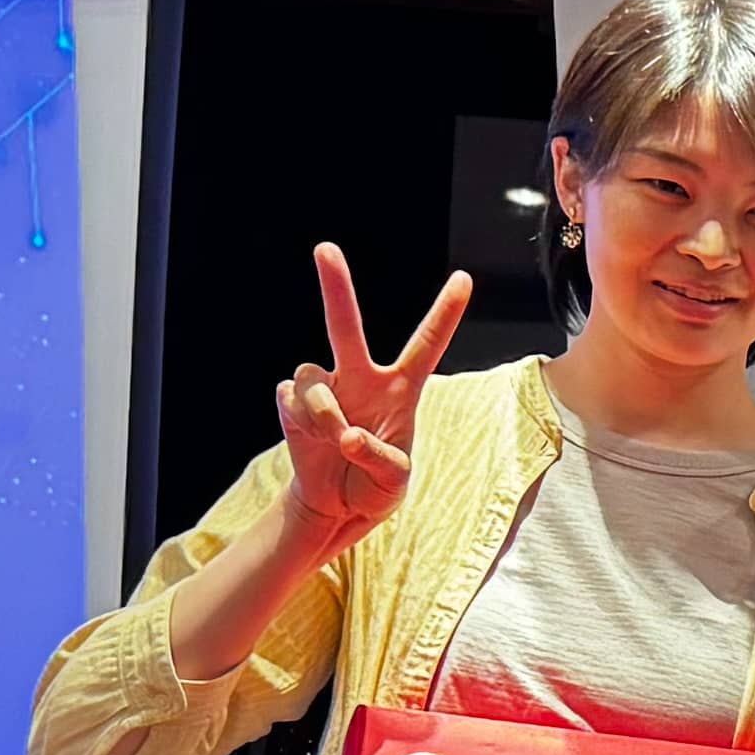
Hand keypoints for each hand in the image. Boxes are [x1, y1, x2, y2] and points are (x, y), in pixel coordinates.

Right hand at [280, 245, 470, 552]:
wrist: (336, 506)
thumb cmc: (376, 486)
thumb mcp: (396, 480)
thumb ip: (380, 458)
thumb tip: (346, 436)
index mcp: (401, 389)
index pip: (427, 344)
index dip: (445, 312)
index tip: (465, 278)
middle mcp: (360, 378)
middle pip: (346, 326)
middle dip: (335, 287)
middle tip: (324, 248)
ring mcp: (325, 388)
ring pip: (312, 377)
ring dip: (324, 412)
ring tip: (335, 441)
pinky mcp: (292, 404)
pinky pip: (290, 399)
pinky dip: (302, 423)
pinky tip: (312, 440)